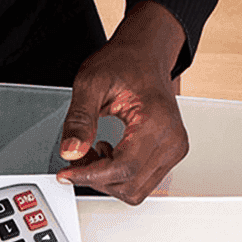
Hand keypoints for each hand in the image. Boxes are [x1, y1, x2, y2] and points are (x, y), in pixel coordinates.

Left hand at [55, 1, 189, 204]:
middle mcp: (172, 141)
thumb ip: (79, 119)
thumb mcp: (90, 83)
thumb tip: (71, 152)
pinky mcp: (170, 153)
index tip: (66, 173)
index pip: (123, 168)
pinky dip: (118, 174)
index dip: (90, 175)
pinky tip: (105, 151)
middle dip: (96, 177)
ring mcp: (174, 149)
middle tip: (75, 155)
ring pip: (136, 188)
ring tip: (90, 150)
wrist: (145, 53)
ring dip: (107, 178)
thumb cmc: (123, 62)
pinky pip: (142, 179)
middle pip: (130, 185)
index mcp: (156, 122)